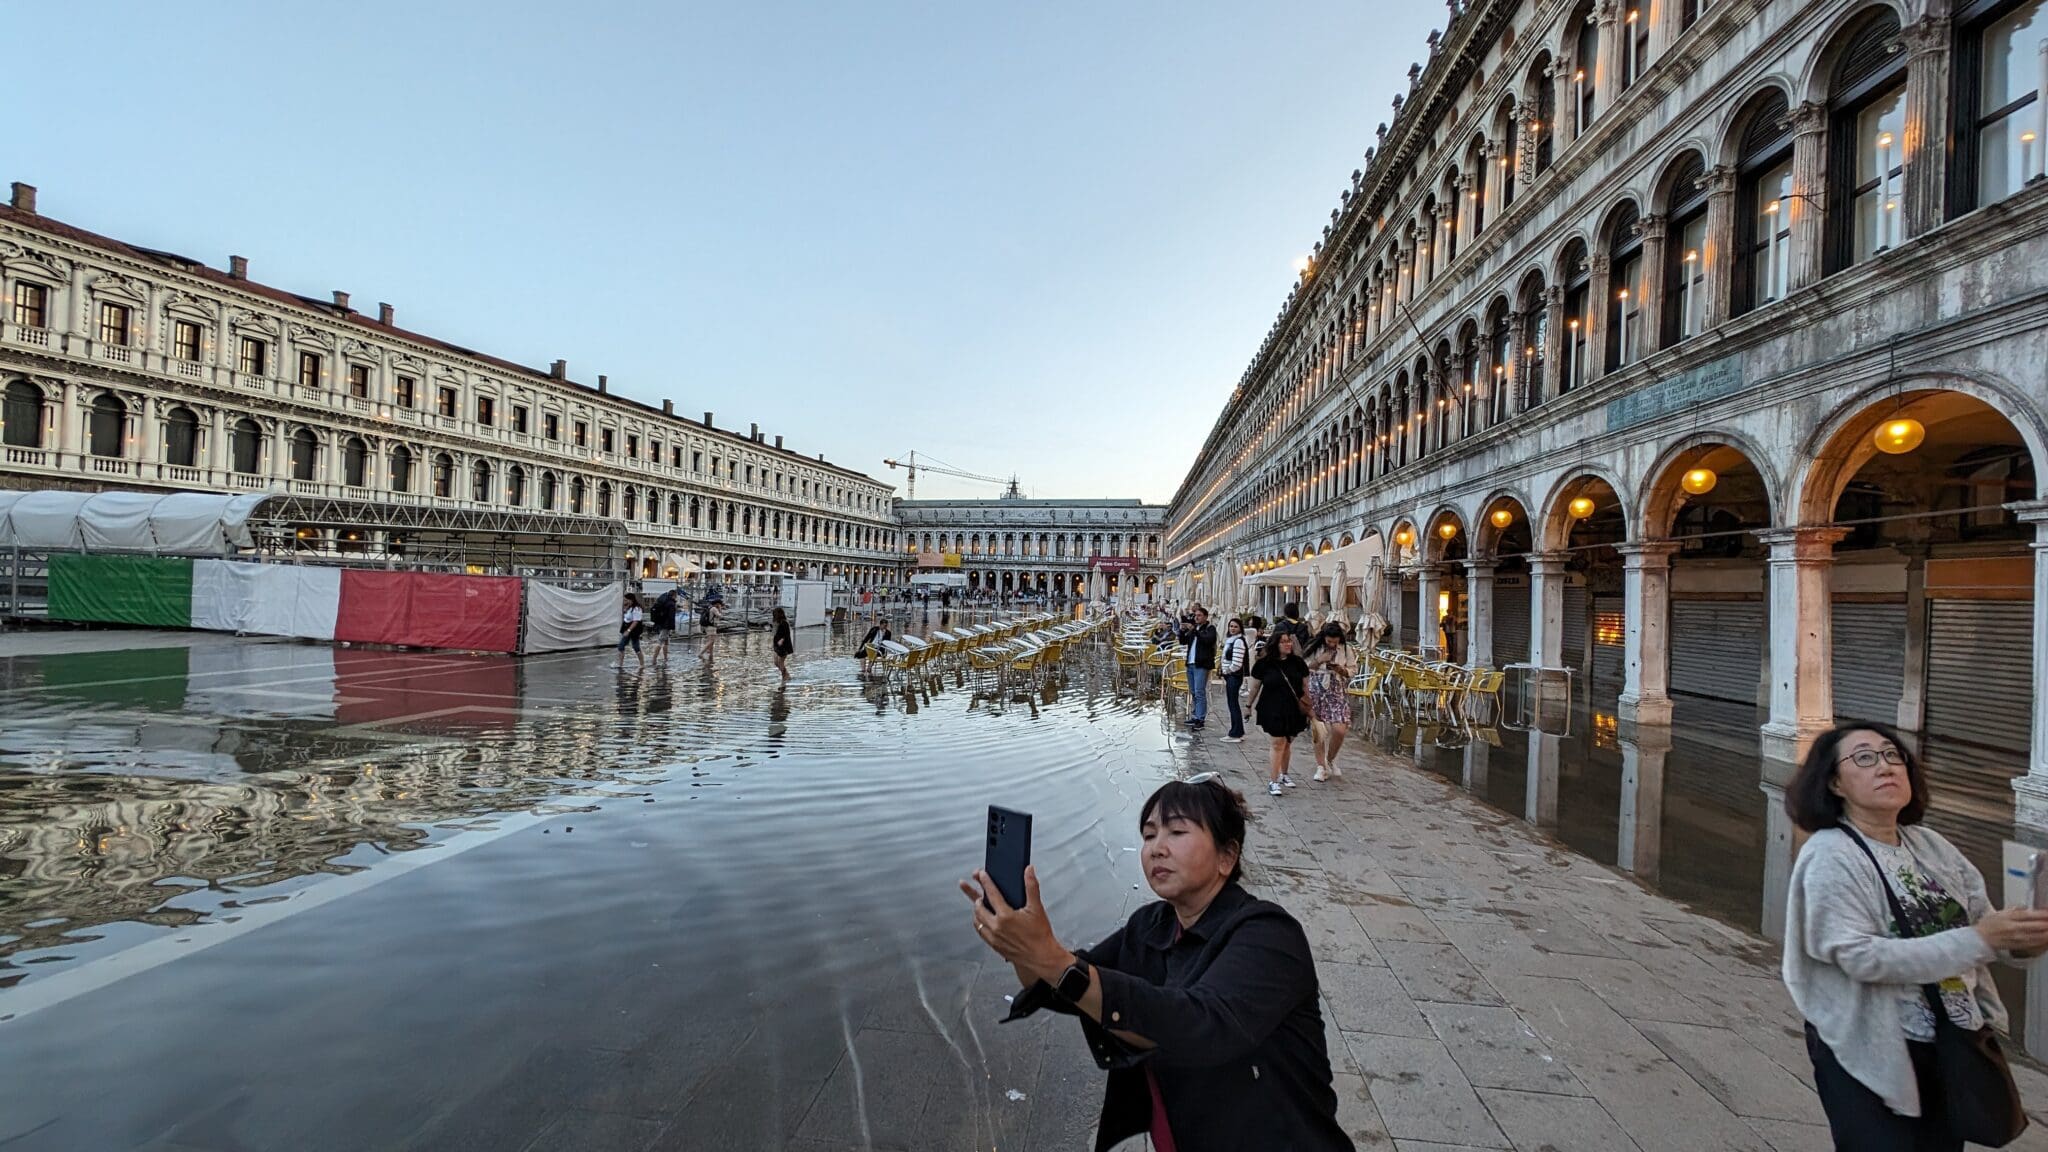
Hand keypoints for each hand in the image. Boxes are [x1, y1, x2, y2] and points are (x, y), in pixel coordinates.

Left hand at [959, 865, 1069, 982]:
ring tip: (977, 903)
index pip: (991, 894)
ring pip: (977, 920)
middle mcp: (996, 927)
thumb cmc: (1040, 935)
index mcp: (1006, 916)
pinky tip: (983, 920)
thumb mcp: (1037, 908)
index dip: (985, 882)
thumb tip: (1029, 871)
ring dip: (976, 910)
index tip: (981, 875)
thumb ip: (1031, 887)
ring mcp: (994, 937)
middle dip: (976, 895)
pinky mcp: (994, 945)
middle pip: (978, 907)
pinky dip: (980, 923)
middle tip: (976, 887)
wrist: (1041, 957)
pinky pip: (981, 932)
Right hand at [1975, 907, 2047, 952]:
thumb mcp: (1998, 912)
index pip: (2027, 914)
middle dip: (2046, 924)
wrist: (1979, 939)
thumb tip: (2026, 907)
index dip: (2040, 914)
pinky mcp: (2018, 946)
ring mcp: (2016, 938)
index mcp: (2008, 918)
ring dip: (2046, 934)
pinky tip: (2046, 940)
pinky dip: (2042, 942)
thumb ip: (2013, 909)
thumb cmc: (1987, 926)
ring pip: (2036, 936)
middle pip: (2034, 926)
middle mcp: (2013, 928)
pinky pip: (2033, 944)